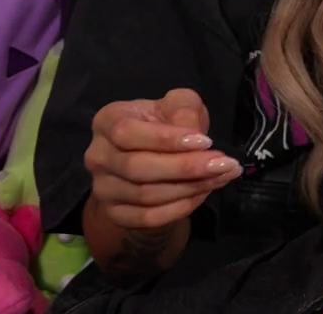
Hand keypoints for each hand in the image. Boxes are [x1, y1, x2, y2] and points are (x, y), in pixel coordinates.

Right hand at [85, 88, 240, 230]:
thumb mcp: (179, 104)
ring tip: (222, 176)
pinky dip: (179, 208)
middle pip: (137, 168)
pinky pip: (147, 217)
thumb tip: (194, 137)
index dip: (166, 139)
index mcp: (107, 121)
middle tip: (224, 164)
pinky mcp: (115, 213)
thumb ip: (185, 110)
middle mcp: (97, 156)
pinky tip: (203, 193)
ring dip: (190, 188)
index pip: (127, 133)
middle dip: (186, 167)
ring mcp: (102, 188)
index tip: (205, 141)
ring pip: (145, 195)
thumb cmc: (167, 122)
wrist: (156, 156)